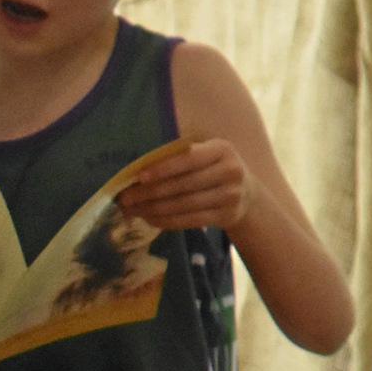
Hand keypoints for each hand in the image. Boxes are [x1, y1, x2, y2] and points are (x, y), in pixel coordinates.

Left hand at [118, 139, 251, 232]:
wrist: (246, 192)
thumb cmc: (214, 168)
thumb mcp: (206, 154)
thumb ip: (179, 157)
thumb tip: (138, 171)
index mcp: (222, 149)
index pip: (189, 159)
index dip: (163, 168)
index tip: (139, 177)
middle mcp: (231, 171)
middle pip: (184, 184)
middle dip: (150, 192)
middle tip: (125, 198)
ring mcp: (231, 195)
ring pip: (184, 204)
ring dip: (154, 209)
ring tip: (132, 210)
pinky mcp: (227, 216)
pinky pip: (190, 220)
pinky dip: (166, 221)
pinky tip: (150, 219)